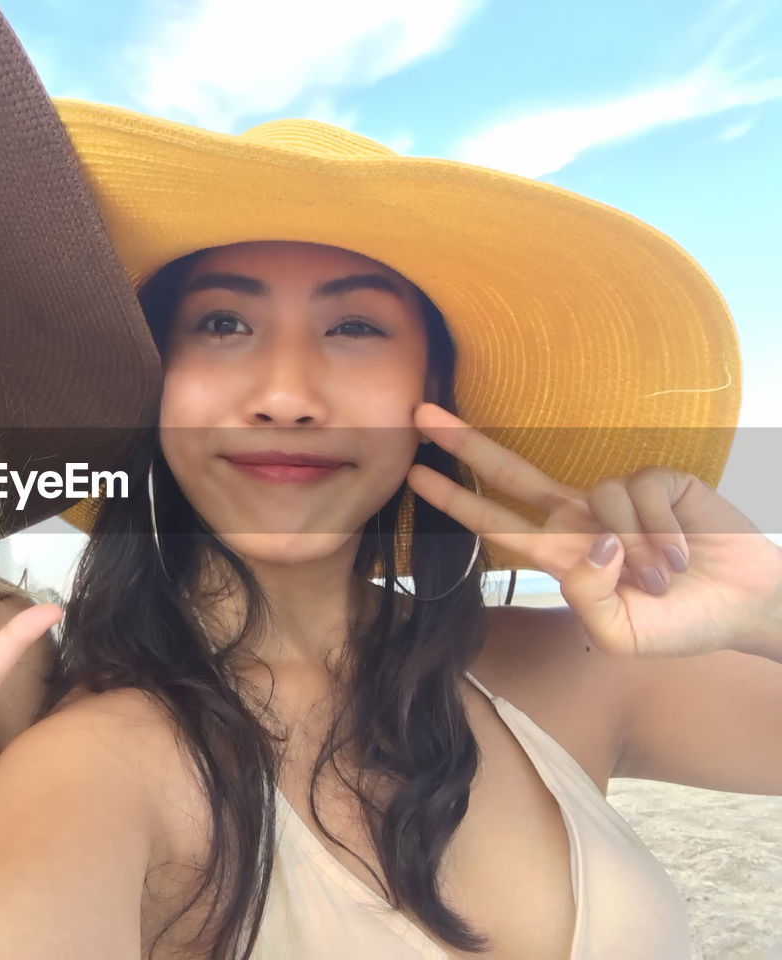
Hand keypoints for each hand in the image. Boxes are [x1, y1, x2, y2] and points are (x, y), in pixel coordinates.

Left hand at [407, 403, 781, 658]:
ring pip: (599, 499)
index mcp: (561, 554)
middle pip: (512, 472)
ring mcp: (617, 496)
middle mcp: (580, 518)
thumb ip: (587, 600)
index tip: (415, 475)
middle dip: (465, 443)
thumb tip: (584, 547)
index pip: (497, 522)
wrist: (745, 609)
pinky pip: (642, 491)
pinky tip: (684, 553)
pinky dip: (663, 531)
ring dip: (636, 550)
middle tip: (419, 415)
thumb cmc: (678, 624)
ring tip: (664, 580)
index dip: (456, 500)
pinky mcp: (658, 478)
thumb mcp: (621, 635)